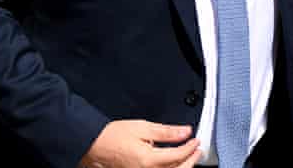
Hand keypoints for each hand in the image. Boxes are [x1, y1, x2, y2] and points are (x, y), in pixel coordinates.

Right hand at [79, 120, 201, 167]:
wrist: (94, 144)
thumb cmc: (113, 135)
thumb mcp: (143, 127)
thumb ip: (167, 132)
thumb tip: (185, 132)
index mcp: (148, 160)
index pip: (178, 156)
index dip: (190, 147)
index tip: (196, 140)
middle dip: (191, 161)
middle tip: (198, 150)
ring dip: (183, 167)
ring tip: (190, 157)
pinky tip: (174, 162)